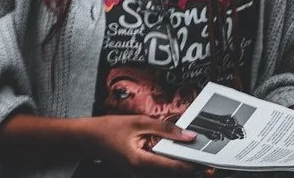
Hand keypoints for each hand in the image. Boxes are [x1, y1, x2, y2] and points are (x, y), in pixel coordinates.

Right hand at [84, 115, 200, 174]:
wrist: (86, 138)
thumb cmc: (106, 128)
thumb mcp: (137, 122)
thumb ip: (165, 129)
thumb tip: (188, 135)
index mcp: (140, 161)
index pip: (175, 168)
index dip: (193, 166)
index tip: (208, 163)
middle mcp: (139, 174)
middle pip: (172, 176)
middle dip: (190, 171)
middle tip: (206, 167)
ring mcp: (137, 176)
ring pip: (165, 177)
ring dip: (179, 171)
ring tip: (192, 164)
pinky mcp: (135, 175)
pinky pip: (156, 175)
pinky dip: (167, 170)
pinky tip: (173, 162)